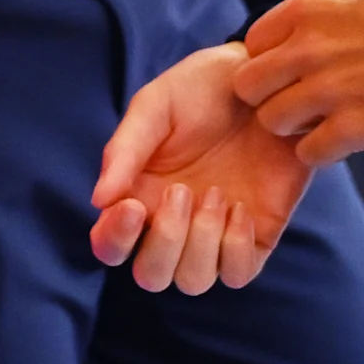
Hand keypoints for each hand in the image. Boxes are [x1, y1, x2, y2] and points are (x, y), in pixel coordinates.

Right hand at [88, 44, 314, 292]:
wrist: (264, 81)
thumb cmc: (202, 89)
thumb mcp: (156, 105)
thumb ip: (125, 149)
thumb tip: (99, 200)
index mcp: (139, 195)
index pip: (110, 245)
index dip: (115, 239)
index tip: (134, 206)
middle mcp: (172, 224)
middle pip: (151, 276)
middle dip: (165, 242)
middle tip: (181, 191)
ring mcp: (214, 234)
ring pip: (193, 282)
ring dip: (202, 241)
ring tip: (217, 193)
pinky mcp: (254, 236)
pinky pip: (238, 274)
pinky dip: (235, 247)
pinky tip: (240, 206)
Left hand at [233, 0, 363, 165]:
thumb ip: (322, 14)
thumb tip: (299, 33)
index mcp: (311, 7)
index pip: (253, 42)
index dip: (270, 63)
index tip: (289, 75)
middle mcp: (310, 45)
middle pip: (250, 86)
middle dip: (271, 97)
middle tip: (301, 105)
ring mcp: (330, 88)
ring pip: (272, 122)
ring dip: (296, 129)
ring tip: (326, 123)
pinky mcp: (356, 127)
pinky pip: (308, 153)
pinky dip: (323, 152)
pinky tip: (347, 141)